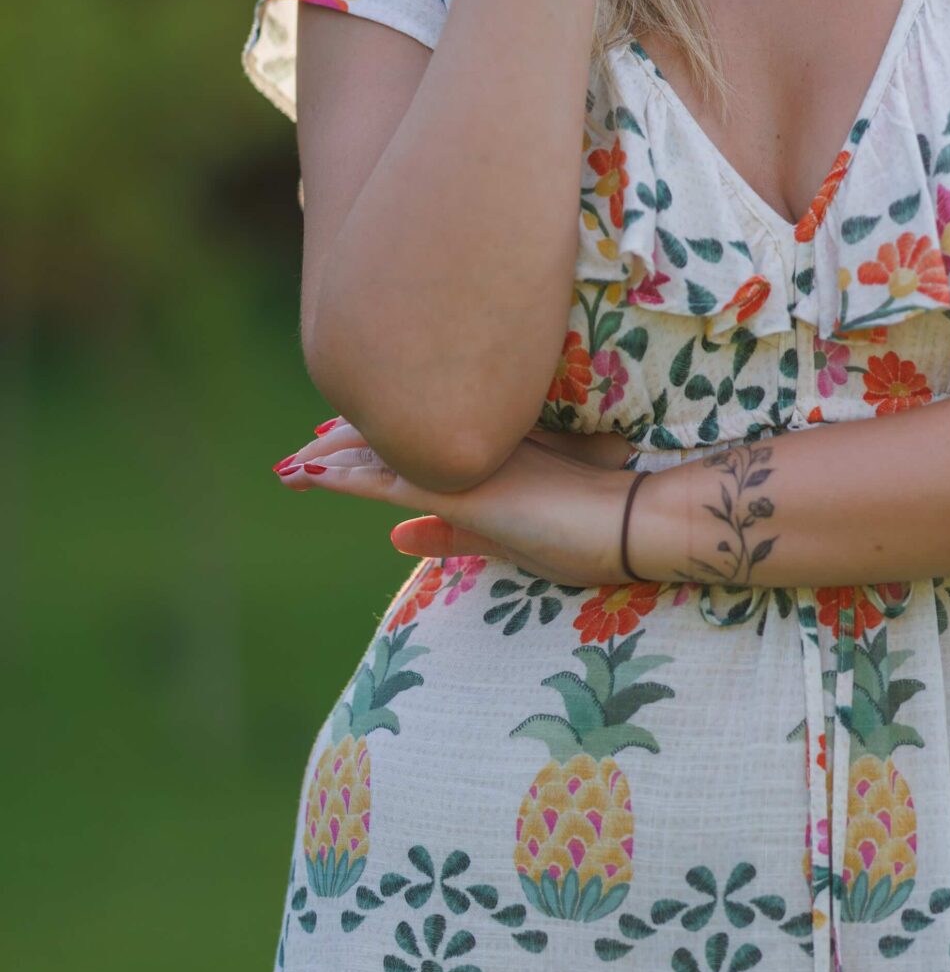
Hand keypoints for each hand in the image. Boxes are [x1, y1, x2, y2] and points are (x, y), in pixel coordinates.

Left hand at [273, 418, 644, 586]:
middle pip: (393, 433)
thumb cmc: (585, 531)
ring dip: (333, 458)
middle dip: (345, 442)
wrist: (636, 523)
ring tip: (293, 465)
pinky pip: (391, 482)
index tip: (336, 439)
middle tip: (304, 450)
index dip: (373, 437)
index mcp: (485, 449)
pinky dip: (346, 479)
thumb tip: (394, 538)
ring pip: (384, 451)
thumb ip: (451, 534)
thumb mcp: (505, 537)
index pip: (416, 435)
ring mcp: (467, 463)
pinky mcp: (466, 491)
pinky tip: (311, 474)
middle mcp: (471, 444)